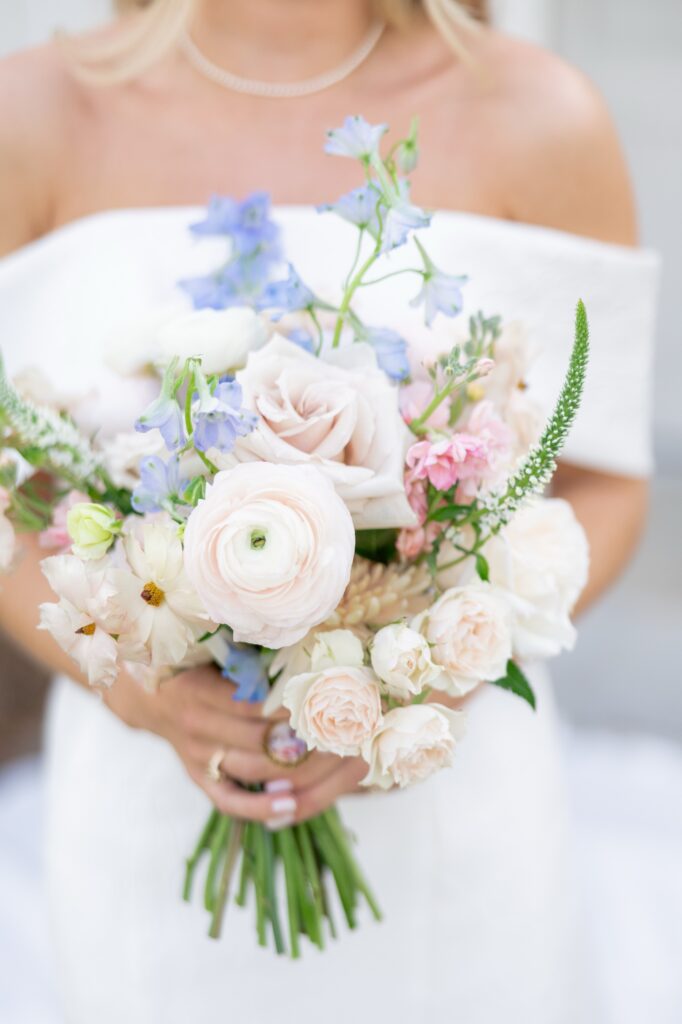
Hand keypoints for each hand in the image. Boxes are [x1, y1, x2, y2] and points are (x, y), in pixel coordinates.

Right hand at [104, 664, 367, 826]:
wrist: (147, 693)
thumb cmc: (194, 663)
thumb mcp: (212, 651)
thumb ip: (251, 659)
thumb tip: (307, 653)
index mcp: (200, 691)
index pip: (255, 706)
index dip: (294, 708)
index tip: (332, 702)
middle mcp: (197, 729)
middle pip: (261, 744)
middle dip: (309, 741)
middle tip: (350, 735)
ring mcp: (198, 758)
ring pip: (255, 774)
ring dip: (300, 772)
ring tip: (339, 764)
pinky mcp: (200, 778)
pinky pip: (231, 802)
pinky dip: (262, 808)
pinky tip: (292, 806)